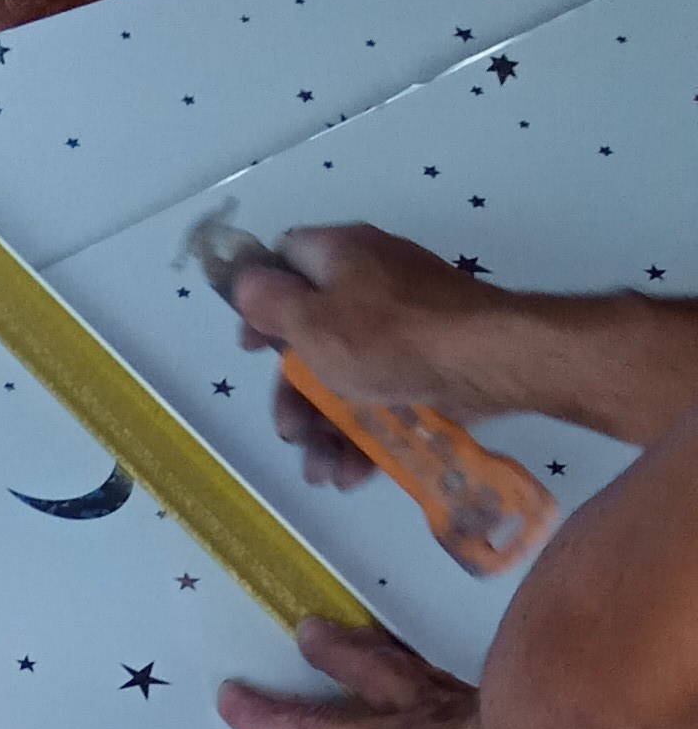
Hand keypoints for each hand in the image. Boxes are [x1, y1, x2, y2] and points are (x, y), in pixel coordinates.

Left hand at [207, 618, 633, 728]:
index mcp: (470, 723)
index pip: (434, 691)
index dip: (415, 682)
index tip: (397, 664)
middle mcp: (428, 722)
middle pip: (373, 680)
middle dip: (339, 660)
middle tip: (306, 636)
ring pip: (323, 722)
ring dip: (276, 713)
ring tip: (233, 701)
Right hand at [229, 225, 506, 491]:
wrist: (481, 361)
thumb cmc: (386, 337)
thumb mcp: (313, 321)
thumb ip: (271, 302)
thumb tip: (246, 282)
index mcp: (341, 256)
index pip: (285, 262)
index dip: (260, 303)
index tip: (252, 348)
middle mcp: (370, 282)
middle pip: (311, 337)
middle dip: (295, 396)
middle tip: (291, 433)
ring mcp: (401, 324)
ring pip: (345, 376)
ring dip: (326, 430)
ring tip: (323, 472)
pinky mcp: (424, 361)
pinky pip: (381, 394)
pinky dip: (363, 433)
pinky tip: (353, 472)